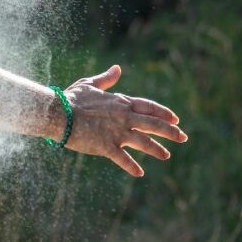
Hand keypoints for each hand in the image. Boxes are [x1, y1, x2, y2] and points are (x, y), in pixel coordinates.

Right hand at [58, 65, 186, 176]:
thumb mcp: (90, 85)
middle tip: (183, 137)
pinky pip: (123, 159)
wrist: (58, 113)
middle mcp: (124, 117)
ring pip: (144, 142)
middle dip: (171, 132)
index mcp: (121, 103)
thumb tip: (118, 68)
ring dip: (157, 149)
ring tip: (167, 155)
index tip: (176, 119)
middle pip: (153, 125)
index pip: (149, 107)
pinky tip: (140, 173)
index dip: (164, 113)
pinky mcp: (106, 146)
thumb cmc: (71, 99)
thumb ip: (107, 78)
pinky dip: (132, 166)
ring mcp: (117, 133)